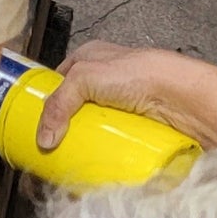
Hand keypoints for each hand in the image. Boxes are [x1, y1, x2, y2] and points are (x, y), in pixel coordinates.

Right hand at [34, 39, 216, 153]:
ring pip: (94, 123)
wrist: (180, 96)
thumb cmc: (136, 74)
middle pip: (76, 105)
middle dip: (64, 125)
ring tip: (70, 158)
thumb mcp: (84, 77)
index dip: (47, 100)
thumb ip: (58, 104)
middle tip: (52, 146)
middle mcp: (105, 78)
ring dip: (84, 139)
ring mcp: (122, 102)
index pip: (58, 80)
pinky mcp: (136, 123)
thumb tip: (44, 139)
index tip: (36, 124)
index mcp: (88, 57)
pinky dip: (104, 148)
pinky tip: (95, 159)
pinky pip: (113, 138)